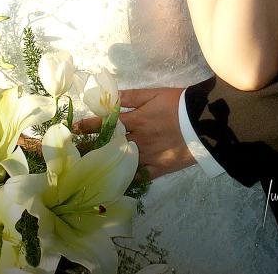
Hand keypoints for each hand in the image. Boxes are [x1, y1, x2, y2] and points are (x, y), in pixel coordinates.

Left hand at [74, 87, 195, 178]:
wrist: (204, 122)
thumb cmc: (178, 104)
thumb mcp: (154, 94)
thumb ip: (132, 96)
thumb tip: (111, 96)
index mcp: (136, 120)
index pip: (107, 123)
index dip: (89, 125)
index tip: (73, 128)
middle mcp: (139, 140)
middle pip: (111, 145)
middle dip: (92, 148)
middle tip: (74, 154)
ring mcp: (149, 156)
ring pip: (123, 163)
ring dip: (106, 165)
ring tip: (88, 169)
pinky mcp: (161, 168)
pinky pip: (141, 176)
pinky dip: (129, 180)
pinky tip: (116, 184)